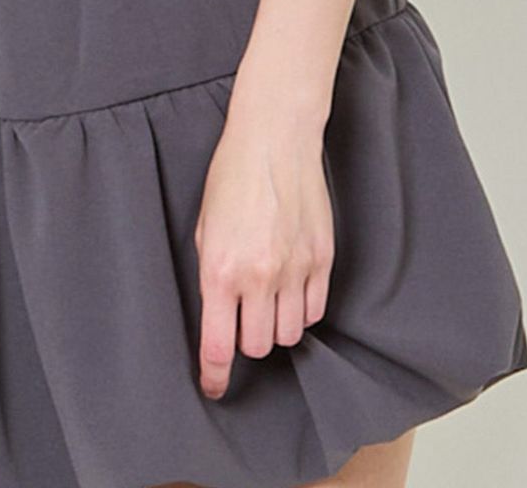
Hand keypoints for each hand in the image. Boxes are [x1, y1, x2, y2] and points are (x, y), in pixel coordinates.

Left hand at [193, 98, 333, 398]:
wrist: (274, 139)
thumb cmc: (231, 175)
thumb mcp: (204, 225)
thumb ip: (212, 272)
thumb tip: (218, 310)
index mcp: (220, 269)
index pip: (217, 345)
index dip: (214, 375)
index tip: (212, 387)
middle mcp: (259, 276)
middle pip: (257, 346)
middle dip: (246, 340)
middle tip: (241, 321)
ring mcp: (295, 269)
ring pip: (289, 333)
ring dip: (275, 326)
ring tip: (267, 299)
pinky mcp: (322, 259)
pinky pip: (315, 310)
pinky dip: (302, 310)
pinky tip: (291, 290)